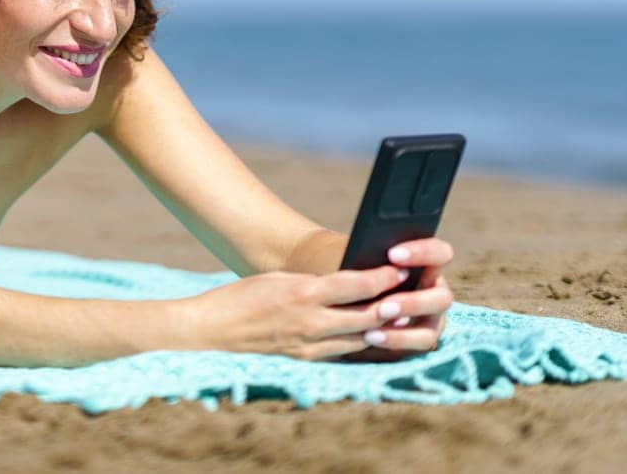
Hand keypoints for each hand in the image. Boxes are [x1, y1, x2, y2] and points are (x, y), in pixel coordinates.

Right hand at [169, 264, 413, 360]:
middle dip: (393, 304)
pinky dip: (362, 343)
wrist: (213, 328)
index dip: (382, 277)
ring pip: (361, 338)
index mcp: (303, 293)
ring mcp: (309, 344)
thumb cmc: (244, 295)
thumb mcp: (281, 279)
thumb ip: (316, 283)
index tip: (400, 268)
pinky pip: (343, 352)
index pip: (355, 285)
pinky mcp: (305, 358)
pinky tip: (375, 336)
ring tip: (401, 315)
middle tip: (413, 293)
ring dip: (383, 327)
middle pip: (367, 315)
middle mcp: (311, 321)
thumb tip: (350, 282)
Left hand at [346, 238, 453, 360]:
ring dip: (406, 326)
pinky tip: (371, 335)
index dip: (423, 253)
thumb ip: (370, 258)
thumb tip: (364, 249)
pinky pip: (418, 343)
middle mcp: (435, 292)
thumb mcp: (361, 262)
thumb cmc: (356, 275)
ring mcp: (432, 318)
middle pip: (443, 297)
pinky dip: (396, 339)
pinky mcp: (421, 339)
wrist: (345, 306)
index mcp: (427, 266)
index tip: (392, 255)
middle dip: (414, 302)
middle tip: (384, 305)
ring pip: (433, 326)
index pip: (440, 253)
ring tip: (377, 319)